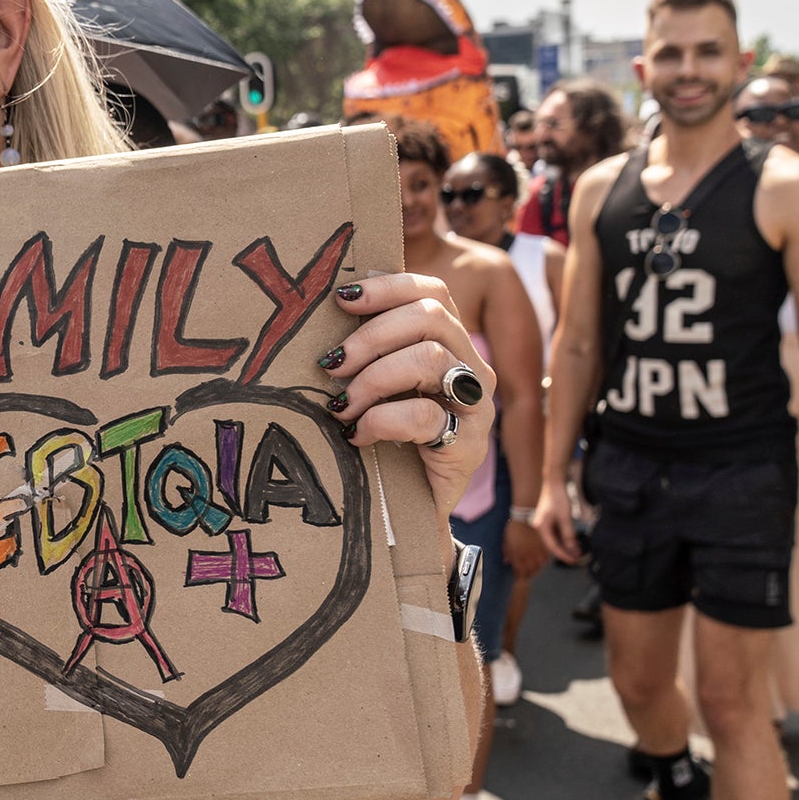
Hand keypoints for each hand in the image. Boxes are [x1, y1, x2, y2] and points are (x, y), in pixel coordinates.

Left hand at [323, 274, 494, 522]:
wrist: (407, 513)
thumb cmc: (381, 441)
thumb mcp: (373, 388)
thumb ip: (365, 352)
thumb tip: (322, 311)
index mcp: (450, 345)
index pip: (432, 293)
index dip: (388, 287)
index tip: (341, 299)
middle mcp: (472, 370)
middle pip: (430, 318)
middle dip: (370, 337)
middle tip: (331, 365)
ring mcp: (476, 408)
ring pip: (430, 360)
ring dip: (373, 379)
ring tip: (341, 406)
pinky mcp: (469, 447)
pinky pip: (425, 415)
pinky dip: (380, 421)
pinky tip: (357, 435)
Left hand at [504, 515, 548, 579]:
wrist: (525, 516)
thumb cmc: (514, 528)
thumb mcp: (506, 539)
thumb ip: (507, 551)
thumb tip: (506, 561)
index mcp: (517, 553)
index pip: (519, 570)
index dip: (519, 576)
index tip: (519, 579)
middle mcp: (527, 554)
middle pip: (529, 570)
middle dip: (528, 576)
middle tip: (527, 578)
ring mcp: (536, 550)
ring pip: (539, 566)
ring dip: (536, 571)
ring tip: (534, 572)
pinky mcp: (544, 546)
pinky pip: (545, 559)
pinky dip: (543, 563)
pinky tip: (541, 564)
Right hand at [533, 485, 581, 564]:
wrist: (554, 483)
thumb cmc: (558, 498)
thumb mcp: (565, 518)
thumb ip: (568, 535)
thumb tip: (573, 550)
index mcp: (541, 527)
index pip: (552, 546)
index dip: (564, 555)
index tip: (574, 561)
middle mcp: (540, 527)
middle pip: (552, 544)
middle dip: (565, 552)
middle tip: (578, 558)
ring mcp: (544, 524)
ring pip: (555, 540)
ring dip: (566, 546)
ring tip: (578, 552)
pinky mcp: (548, 521)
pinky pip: (556, 534)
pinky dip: (564, 539)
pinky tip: (573, 542)